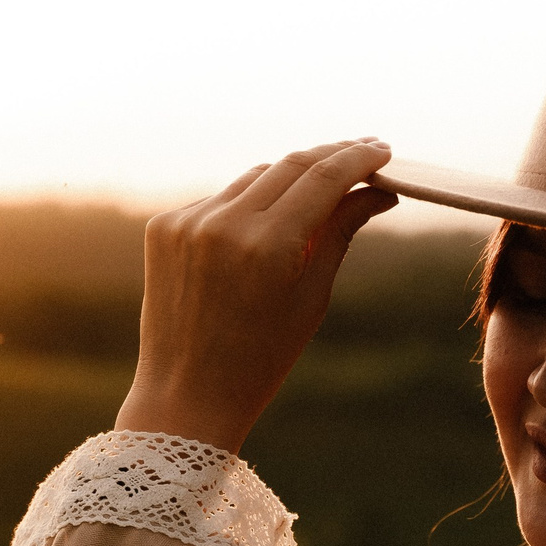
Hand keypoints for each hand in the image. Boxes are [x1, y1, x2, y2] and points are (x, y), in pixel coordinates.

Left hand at [113, 138, 397, 452]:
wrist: (186, 396)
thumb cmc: (260, 358)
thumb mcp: (311, 298)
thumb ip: (340, 233)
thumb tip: (375, 191)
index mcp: (267, 246)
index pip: (323, 178)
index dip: (358, 158)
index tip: (382, 150)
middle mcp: (223, 224)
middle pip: (290, 165)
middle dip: (331, 156)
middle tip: (362, 154)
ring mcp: (187, 223)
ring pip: (254, 179)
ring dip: (289, 181)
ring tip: (318, 194)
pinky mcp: (163, 227)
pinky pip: (219, 201)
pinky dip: (246, 206)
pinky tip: (262, 229)